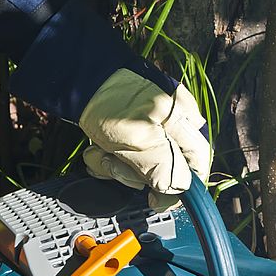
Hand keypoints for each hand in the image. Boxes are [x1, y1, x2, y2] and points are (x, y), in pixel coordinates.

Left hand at [79, 68, 210, 210]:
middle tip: (114, 161)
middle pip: (167, 171)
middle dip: (136, 174)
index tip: (154, 199)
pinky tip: (98, 150)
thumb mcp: (140, 138)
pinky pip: (128, 159)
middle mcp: (175, 128)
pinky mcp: (134, 132)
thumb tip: (178, 190)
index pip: (197, 168)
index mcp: (186, 124)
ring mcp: (153, 130)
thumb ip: (164, 167)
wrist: (79, 76)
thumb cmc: (110, 103)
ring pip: (144, 168)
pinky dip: (110, 160)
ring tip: (101, 152)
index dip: (178, 188)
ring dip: (118, 168)